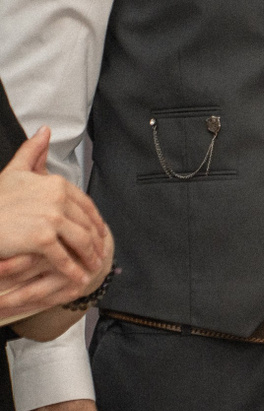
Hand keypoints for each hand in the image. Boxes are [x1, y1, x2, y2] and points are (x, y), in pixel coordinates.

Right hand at [0, 129, 110, 321]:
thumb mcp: (14, 171)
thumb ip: (32, 152)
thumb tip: (45, 130)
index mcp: (55, 183)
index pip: (86, 205)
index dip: (96, 222)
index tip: (101, 234)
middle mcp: (57, 197)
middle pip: (86, 224)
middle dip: (95, 242)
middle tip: (101, 256)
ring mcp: (50, 218)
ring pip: (80, 242)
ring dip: (89, 258)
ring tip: (93, 269)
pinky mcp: (41, 239)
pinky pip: (63, 258)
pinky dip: (73, 271)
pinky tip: (78, 280)